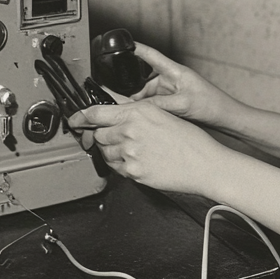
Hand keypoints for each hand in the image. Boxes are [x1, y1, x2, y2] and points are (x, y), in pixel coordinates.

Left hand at [71, 98, 226, 196]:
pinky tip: (137, 161)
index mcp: (138, 112)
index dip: (80, 116)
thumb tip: (115, 106)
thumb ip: (134, 110)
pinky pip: (115, 168)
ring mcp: (130, 153)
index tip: (75, 119)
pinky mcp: (133, 172)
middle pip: (99, 134)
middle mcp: (131, 131)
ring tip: (133, 150)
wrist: (204, 164)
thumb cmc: (190, 140)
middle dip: (103, 136)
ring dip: (112, 151)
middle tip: (117, 138)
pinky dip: (121, 165)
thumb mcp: (162, 114)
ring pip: (105, 152)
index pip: (97, 113)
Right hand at [129, 43, 238, 128]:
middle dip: (130, 88)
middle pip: (142, 79)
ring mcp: (170, 90)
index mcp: (174, 71)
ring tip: (131, 113)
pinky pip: (153, 103)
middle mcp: (170, 78)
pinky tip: (141, 119)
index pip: (150, 55)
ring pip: (146, 94)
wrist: (224, 116)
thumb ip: (158, 105)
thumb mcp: (182, 105)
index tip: (120, 44)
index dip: (135, 48)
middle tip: (117, 99)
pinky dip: (146, 109)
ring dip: (139, 102)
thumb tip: (136, 108)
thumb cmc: (210, 104)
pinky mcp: (171, 101)